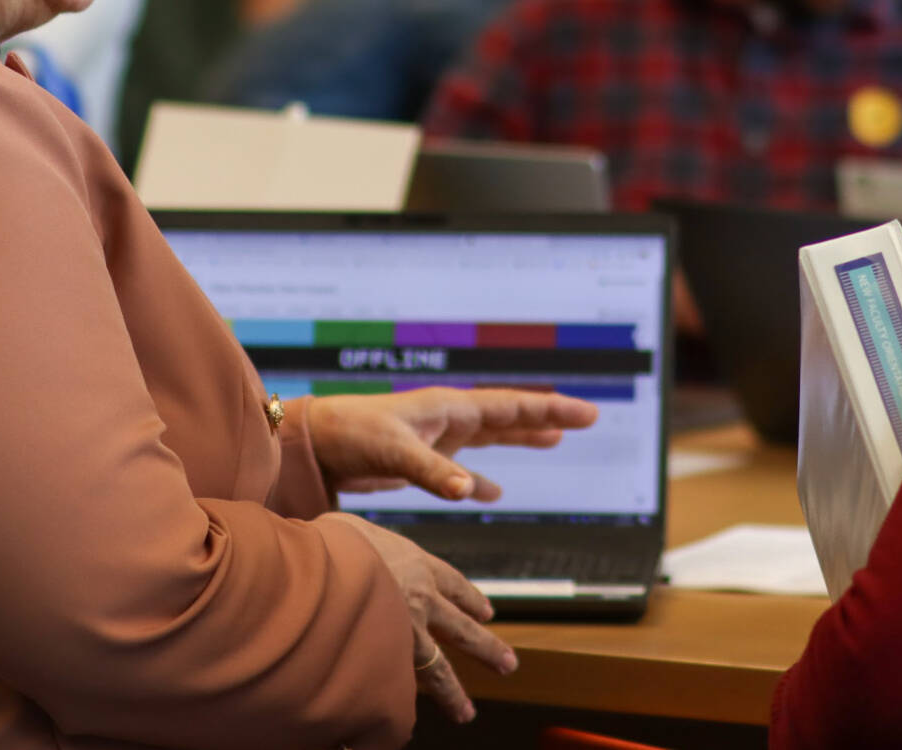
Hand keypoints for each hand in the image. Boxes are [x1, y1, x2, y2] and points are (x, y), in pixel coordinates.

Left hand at [308, 387, 598, 500]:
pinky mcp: (420, 460)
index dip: (550, 410)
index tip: (587, 413)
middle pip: (509, 416)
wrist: (314, 443)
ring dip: (520, 438)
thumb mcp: (395, 453)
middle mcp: (448, 419)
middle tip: (587, 417)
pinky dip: (479, 480)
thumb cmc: (352, 437)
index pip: (512, 407)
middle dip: (546, 417)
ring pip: (489, 436)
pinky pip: (461, 468)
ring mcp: (435, 438)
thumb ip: (433, 473)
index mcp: (450, 408)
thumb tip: (472, 494)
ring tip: (554, 439)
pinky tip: (491, 494)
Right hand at [320, 511, 513, 722]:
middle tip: (508, 664)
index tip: (487, 613)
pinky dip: (404, 704)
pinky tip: (405, 719)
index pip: (452, 583)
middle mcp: (421, 599)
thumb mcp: (352, 530)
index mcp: (415, 563)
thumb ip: (359, 544)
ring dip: (452, 692)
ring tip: (466, 713)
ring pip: (438, 669)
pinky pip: (401, 687)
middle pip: (461, 630)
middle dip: (486, 648)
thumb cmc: (329, 542)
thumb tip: (345, 547)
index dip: (470, 598)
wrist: (321, 568)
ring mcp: (405, 632)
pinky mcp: (385, 660)